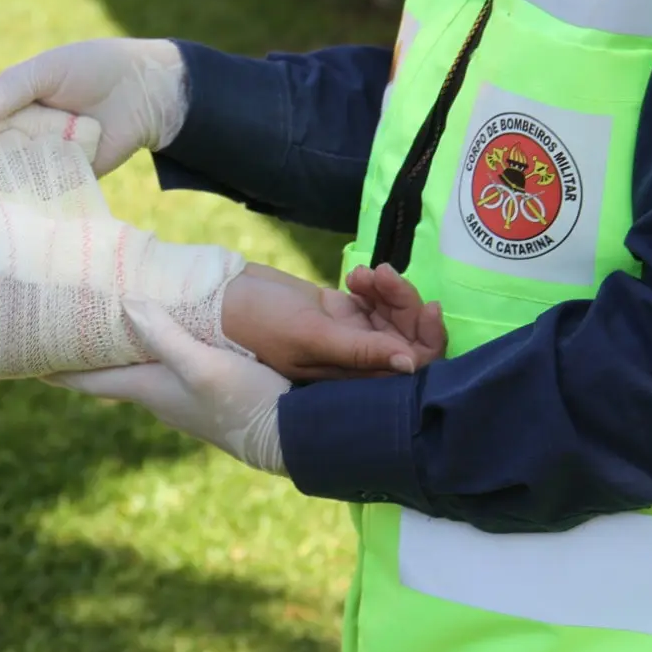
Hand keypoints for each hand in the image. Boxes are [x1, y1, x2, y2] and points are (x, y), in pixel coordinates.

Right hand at [0, 38, 185, 176]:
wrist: (141, 92)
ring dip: (2, 169)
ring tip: (18, 154)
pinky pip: (34, 193)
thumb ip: (10, 90)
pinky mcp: (59, 181)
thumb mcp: (47, 71)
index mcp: (1, 101)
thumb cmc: (92, 70)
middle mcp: (11, 134)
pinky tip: (31, 181)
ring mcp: (33, 160)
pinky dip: (29, 191)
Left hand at [50, 297, 291, 473]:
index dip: (59, 371)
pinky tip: (170, 333)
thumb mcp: (204, 365)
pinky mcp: (209, 394)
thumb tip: (124, 305)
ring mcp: (185, 399)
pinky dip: (158, 348)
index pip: (92, 381)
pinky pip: (170, 367)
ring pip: (142, 370)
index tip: (28, 361)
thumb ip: (166, 337)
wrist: (291, 436)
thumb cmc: (244, 401)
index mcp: (150, 390)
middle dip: (89, 353)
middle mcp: (160, 397)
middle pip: (113, 374)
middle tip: (66, 328)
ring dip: (124, 350)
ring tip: (111, 322)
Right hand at [221, 263, 446, 381]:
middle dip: (407, 306)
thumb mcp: (310, 335)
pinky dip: (373, 283)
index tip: (427, 307)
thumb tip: (411, 365)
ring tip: (364, 273)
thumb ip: (360, 350)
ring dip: (389, 289)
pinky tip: (355, 274)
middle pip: (409, 339)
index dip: (428, 342)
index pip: (411, 369)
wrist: (223, 298)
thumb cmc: (259, 322)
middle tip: (384, 277)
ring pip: (395, 315)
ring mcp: (351, 335)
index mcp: (353, 378)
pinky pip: (376, 299)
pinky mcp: (342, 313)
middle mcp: (357, 361)